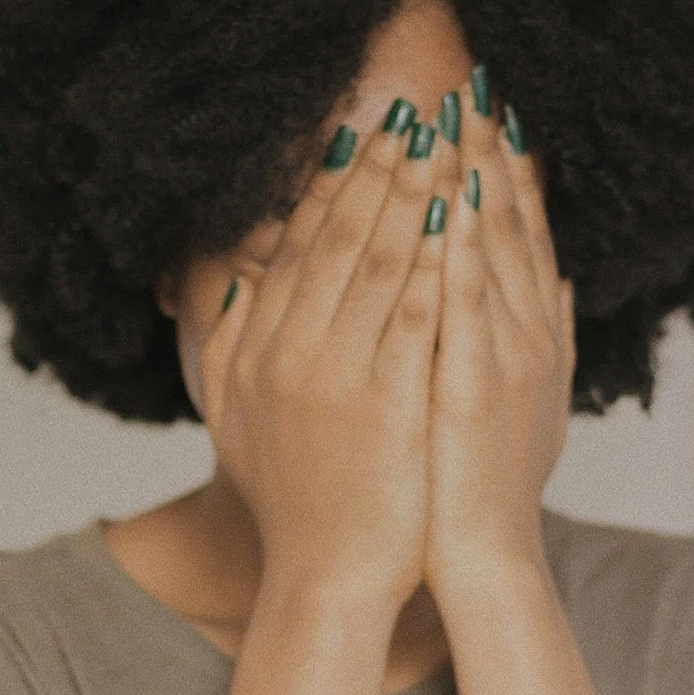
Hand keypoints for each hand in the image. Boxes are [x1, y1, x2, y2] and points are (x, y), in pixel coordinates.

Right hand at [198, 106, 460, 611]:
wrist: (326, 576)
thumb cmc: (292, 499)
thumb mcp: (237, 413)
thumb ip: (232, 341)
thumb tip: (241, 273)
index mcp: (261, 347)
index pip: (300, 245)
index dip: (335, 184)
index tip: (365, 136)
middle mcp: (292, 352)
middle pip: (339, 239)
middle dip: (380, 170)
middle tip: (414, 117)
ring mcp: (339, 376)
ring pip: (379, 263)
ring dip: (412, 197)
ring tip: (442, 147)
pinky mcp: (388, 403)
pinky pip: (415, 315)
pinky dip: (435, 263)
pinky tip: (460, 222)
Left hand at [425, 71, 574, 594]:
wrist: (480, 555)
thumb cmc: (482, 484)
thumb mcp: (521, 399)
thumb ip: (537, 335)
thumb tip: (557, 281)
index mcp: (532, 332)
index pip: (519, 233)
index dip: (508, 170)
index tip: (490, 113)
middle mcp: (530, 333)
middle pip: (511, 225)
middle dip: (490, 153)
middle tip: (474, 87)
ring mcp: (509, 354)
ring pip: (493, 248)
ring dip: (476, 179)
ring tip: (459, 118)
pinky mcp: (478, 382)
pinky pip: (468, 301)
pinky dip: (462, 247)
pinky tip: (451, 198)